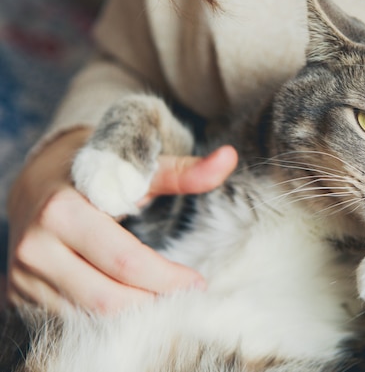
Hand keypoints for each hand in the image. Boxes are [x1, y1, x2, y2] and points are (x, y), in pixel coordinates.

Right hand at [5, 128, 237, 312]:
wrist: (38, 183)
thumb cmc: (98, 174)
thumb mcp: (138, 169)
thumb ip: (184, 171)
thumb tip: (229, 157)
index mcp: (63, 211)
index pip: (127, 261)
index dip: (169, 278)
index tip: (198, 283)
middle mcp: (35, 247)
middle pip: (108, 298)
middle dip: (154, 303)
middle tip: (184, 298)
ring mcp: (22, 276)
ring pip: (89, 316)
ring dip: (133, 316)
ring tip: (162, 301)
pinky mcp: (18, 295)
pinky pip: (70, 321)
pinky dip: (106, 320)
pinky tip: (132, 306)